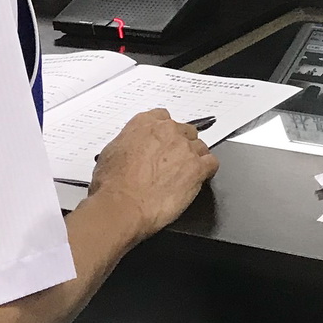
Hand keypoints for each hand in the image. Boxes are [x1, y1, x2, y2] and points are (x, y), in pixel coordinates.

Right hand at [88, 108, 216, 238]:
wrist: (122, 205)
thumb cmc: (112, 185)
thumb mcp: (110, 152)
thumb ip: (128, 143)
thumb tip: (132, 149)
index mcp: (145, 123)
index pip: (163, 117)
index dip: (164, 133)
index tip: (163, 142)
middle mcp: (167, 131)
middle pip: (184, 131)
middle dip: (180, 145)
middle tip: (172, 162)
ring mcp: (184, 148)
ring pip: (199, 147)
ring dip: (194, 158)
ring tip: (184, 174)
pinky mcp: (196, 168)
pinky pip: (211, 163)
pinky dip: (208, 170)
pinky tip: (200, 178)